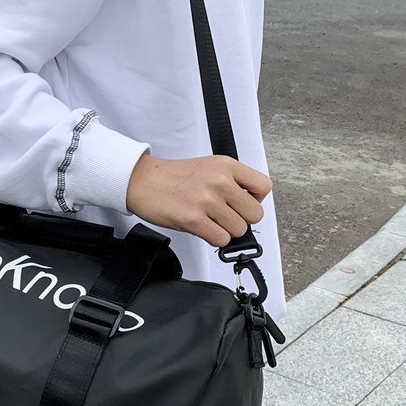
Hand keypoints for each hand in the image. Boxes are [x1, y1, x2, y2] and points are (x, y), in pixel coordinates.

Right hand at [126, 154, 271, 247]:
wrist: (142, 181)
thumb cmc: (172, 177)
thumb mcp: (208, 167)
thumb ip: (230, 181)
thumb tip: (248, 205)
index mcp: (226, 166)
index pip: (263, 187)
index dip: (255, 200)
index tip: (242, 202)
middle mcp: (219, 181)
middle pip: (255, 214)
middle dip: (241, 220)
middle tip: (224, 216)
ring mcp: (207, 200)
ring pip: (239, 230)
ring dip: (226, 231)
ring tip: (210, 221)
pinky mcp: (194, 219)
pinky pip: (221, 240)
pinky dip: (214, 239)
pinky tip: (203, 229)